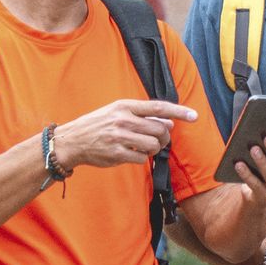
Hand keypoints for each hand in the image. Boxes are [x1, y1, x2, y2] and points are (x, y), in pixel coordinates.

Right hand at [52, 100, 196, 168]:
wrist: (72, 141)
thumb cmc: (99, 125)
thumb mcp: (118, 112)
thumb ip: (144, 116)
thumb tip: (170, 123)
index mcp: (125, 106)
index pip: (158, 107)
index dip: (178, 111)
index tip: (194, 115)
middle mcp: (123, 120)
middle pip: (159, 130)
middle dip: (163, 137)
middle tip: (158, 140)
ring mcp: (119, 137)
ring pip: (153, 145)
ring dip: (154, 148)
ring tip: (143, 147)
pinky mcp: (116, 154)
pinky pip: (142, 158)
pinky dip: (141, 157)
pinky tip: (131, 154)